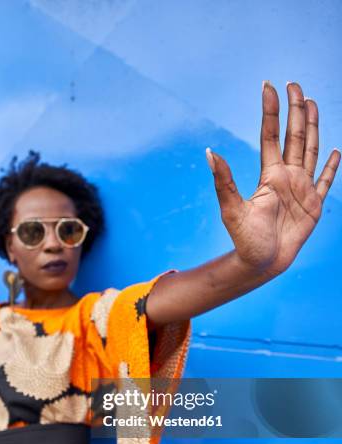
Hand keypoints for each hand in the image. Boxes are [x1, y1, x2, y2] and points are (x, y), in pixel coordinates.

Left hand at [206, 81, 340, 277]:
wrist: (262, 263)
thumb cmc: (245, 240)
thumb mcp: (232, 210)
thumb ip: (224, 182)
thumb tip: (210, 152)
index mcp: (269, 175)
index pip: (270, 136)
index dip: (270, 112)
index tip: (268, 87)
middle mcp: (286, 177)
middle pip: (294, 137)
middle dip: (295, 111)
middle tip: (295, 84)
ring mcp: (302, 189)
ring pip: (311, 150)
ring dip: (312, 127)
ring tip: (312, 103)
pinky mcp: (314, 204)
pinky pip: (326, 181)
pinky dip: (333, 167)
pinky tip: (336, 151)